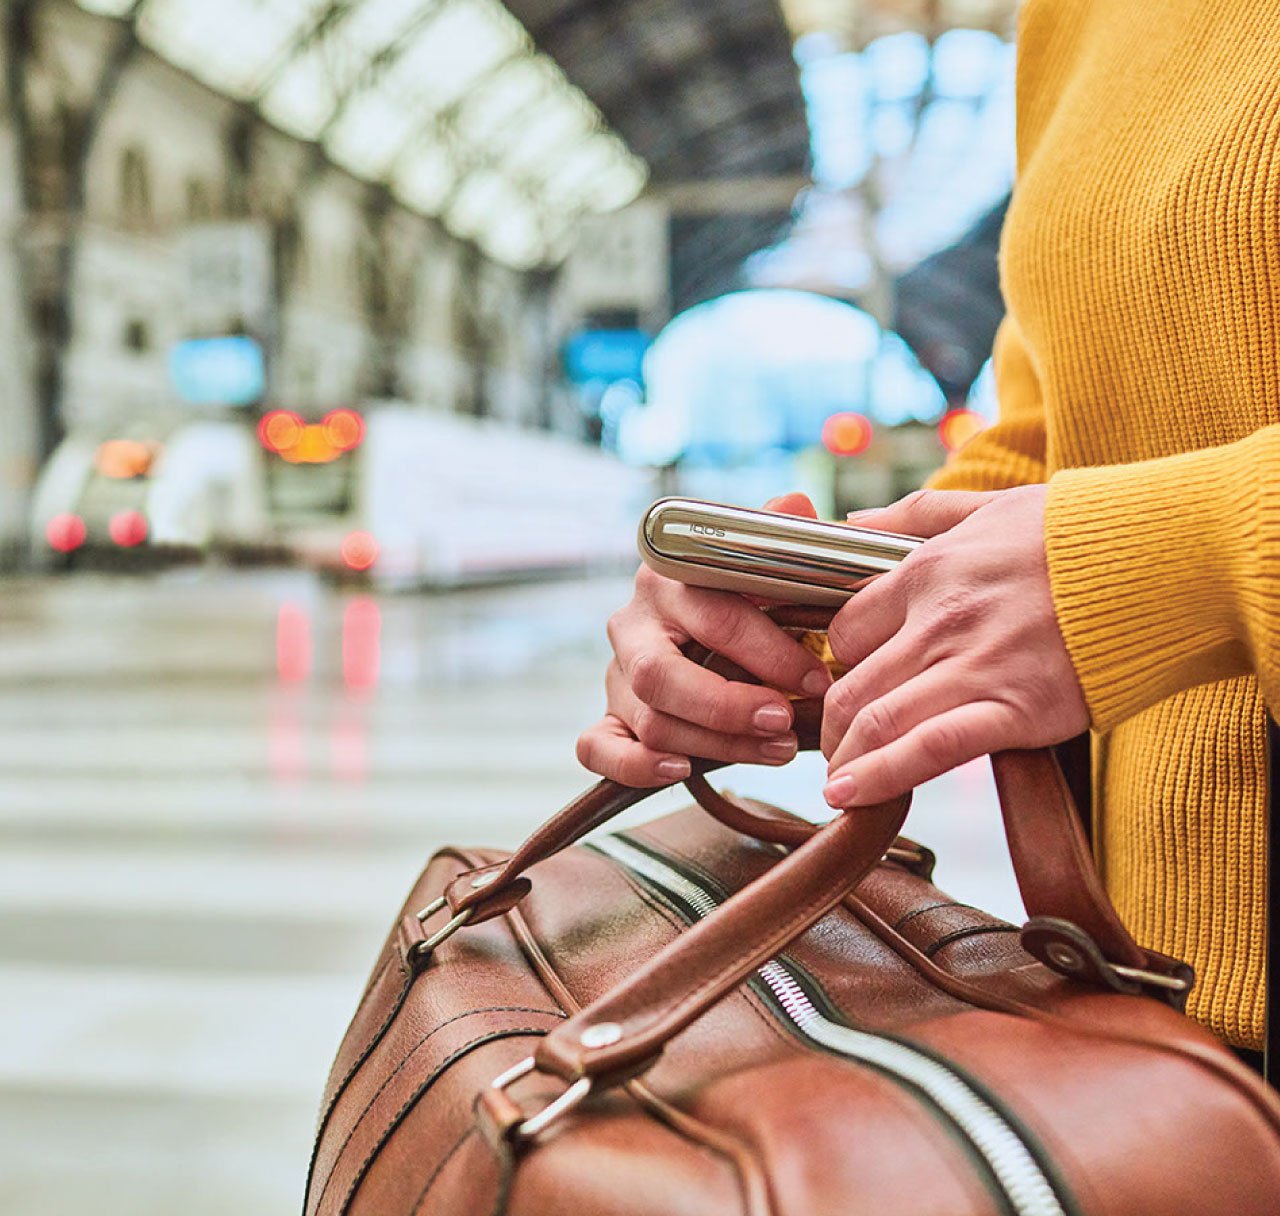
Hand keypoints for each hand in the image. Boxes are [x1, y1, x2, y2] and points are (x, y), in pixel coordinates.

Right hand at [576, 493, 834, 786]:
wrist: (713, 630)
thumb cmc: (749, 597)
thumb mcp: (764, 562)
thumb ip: (775, 537)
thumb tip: (795, 503)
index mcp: (669, 577)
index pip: (712, 616)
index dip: (768, 651)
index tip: (818, 677)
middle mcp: (632, 622)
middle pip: (660, 675)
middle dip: (728, 706)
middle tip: (784, 721)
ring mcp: (616, 672)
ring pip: (648, 720)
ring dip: (716, 745)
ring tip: (776, 749)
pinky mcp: (608, 715)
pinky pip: (596, 748)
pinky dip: (634, 765)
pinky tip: (680, 770)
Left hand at [821, 486, 1087, 807]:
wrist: (1163, 559)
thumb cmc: (1077, 533)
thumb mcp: (987, 506)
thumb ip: (913, 515)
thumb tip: (853, 525)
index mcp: (926, 571)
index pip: (846, 631)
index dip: (840, 665)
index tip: (848, 686)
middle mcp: (937, 620)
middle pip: (850, 685)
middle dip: (832, 725)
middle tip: (836, 747)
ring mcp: (973, 666)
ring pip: (876, 721)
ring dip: (846, 759)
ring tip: (837, 784)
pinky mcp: (1014, 709)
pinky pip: (930, 748)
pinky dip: (881, 776)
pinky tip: (852, 796)